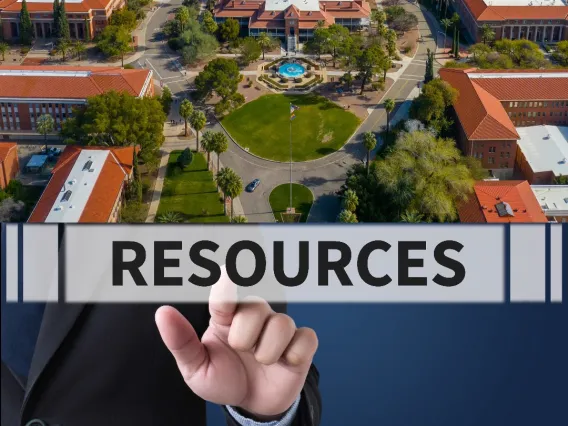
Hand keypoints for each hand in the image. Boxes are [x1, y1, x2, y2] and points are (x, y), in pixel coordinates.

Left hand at [155, 267, 318, 417]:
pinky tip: (284, 362)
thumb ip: (180, 341)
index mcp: (226, 316)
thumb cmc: (223, 379)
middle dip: (244, 338)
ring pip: (281, 324)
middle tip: (241, 351)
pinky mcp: (300, 344)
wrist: (251, 404)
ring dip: (268, 352)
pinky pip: (306, 338)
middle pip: (255, 309)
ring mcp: (279, 329)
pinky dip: (294, 354)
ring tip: (261, 361)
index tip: (226, 273)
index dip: (228, 285)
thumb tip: (163, 312)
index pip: (226, 294)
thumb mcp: (195, 368)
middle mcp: (254, 316)